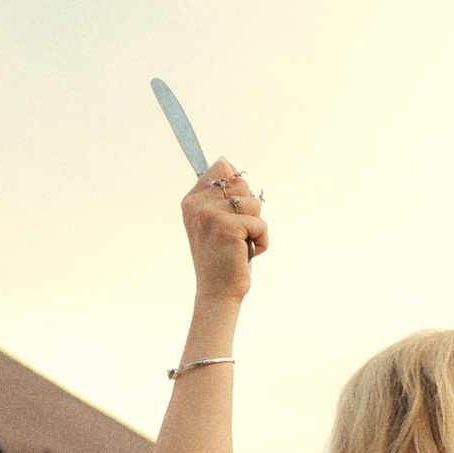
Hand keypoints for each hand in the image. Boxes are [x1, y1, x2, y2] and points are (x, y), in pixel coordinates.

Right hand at [182, 154, 267, 303]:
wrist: (217, 292)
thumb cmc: (222, 258)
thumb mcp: (215, 222)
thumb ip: (219, 194)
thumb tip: (225, 161)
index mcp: (191, 200)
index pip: (220, 168)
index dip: (235, 186)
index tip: (231, 210)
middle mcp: (197, 204)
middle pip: (241, 184)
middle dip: (248, 209)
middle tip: (235, 234)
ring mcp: (210, 214)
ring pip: (253, 203)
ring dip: (255, 226)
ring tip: (240, 244)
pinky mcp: (227, 227)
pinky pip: (261, 223)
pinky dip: (262, 241)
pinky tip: (247, 254)